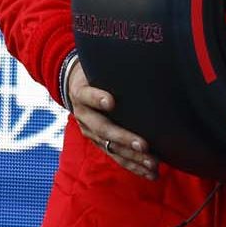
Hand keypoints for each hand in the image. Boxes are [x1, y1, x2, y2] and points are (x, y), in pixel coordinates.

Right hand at [66, 61, 156, 179]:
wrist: (73, 86)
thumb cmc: (94, 71)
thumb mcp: (95, 65)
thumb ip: (109, 65)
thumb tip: (139, 53)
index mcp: (81, 93)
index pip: (88, 95)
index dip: (98, 97)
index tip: (111, 101)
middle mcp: (83, 115)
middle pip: (102, 128)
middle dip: (124, 137)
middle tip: (144, 145)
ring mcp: (90, 132)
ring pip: (111, 147)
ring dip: (133, 158)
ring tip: (152, 164)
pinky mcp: (99, 143)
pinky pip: (116, 157)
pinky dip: (134, 166)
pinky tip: (150, 173)